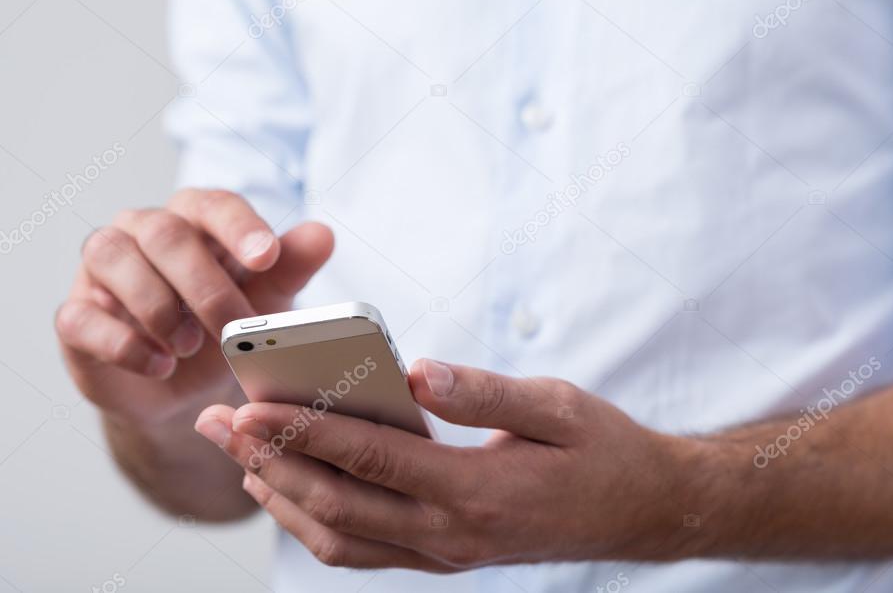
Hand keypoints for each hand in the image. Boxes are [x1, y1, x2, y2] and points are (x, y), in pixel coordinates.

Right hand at [56, 188, 333, 427]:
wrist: (186, 391)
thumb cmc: (227, 326)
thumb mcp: (268, 300)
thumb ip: (292, 267)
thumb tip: (324, 235)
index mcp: (194, 219)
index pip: (212, 204)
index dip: (239, 226)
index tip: (267, 257)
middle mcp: (142, 231)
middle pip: (164, 232)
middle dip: (204, 282)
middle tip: (232, 326)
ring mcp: (101, 271)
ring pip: (112, 257)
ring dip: (158, 306)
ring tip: (193, 346)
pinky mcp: (75, 316)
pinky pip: (81, 316)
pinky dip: (124, 343)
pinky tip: (160, 365)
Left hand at [196, 359, 688, 569]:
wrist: (641, 509)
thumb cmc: (603, 450)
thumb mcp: (556, 406)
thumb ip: (484, 389)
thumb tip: (415, 370)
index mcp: (477, 490)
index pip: (373, 460)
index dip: (306, 434)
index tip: (249, 407)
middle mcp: (452, 533)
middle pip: (337, 506)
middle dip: (268, 464)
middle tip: (217, 424)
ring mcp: (447, 553)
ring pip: (339, 541)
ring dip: (282, 498)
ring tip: (239, 455)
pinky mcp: (446, 556)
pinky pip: (364, 551)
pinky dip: (316, 523)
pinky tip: (293, 489)